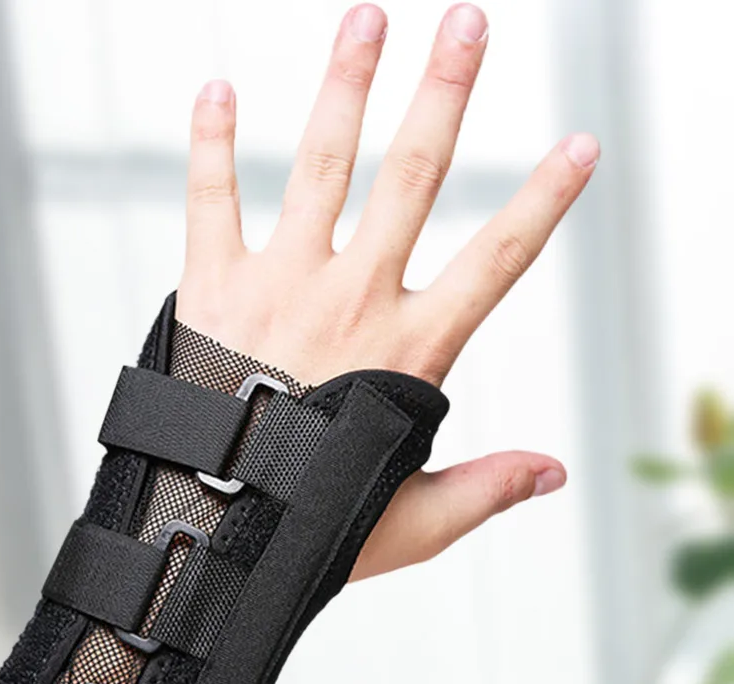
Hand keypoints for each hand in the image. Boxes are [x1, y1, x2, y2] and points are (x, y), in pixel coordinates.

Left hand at [176, 3, 597, 580]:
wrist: (204, 533)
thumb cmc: (304, 528)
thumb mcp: (410, 520)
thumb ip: (482, 489)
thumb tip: (553, 474)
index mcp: (406, 354)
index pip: (496, 263)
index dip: (541, 203)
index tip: (578, 148)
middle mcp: (349, 302)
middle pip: (411, 179)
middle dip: (443, 95)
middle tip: (467, 24)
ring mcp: (278, 287)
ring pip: (321, 166)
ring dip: (346, 87)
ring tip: (366, 19)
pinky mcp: (210, 287)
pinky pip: (209, 200)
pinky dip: (210, 143)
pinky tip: (216, 87)